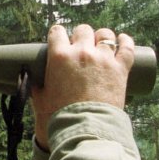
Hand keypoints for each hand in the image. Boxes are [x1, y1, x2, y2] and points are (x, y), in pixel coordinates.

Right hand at [31, 24, 134, 149]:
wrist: (84, 129)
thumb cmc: (59, 117)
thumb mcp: (40, 99)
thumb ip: (36, 86)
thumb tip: (31, 79)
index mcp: (59, 56)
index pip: (57, 32)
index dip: (59, 35)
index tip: (61, 41)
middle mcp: (82, 52)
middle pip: (83, 30)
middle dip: (81, 36)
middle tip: (81, 46)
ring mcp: (103, 59)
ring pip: (105, 35)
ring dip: (102, 37)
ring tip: (101, 44)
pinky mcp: (120, 69)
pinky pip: (127, 47)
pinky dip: (125, 41)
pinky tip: (123, 39)